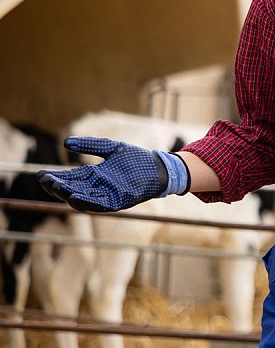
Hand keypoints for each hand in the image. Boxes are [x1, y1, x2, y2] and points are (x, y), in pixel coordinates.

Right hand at [37, 137, 189, 212]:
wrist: (162, 169)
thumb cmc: (138, 159)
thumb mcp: (112, 149)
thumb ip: (91, 145)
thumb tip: (66, 142)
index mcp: (94, 176)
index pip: (69, 178)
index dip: (54, 177)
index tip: (40, 174)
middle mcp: (98, 187)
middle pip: (72, 189)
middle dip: (56, 186)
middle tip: (44, 180)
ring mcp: (107, 196)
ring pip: (82, 198)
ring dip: (67, 194)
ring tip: (55, 187)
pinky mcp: (118, 202)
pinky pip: (98, 205)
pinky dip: (85, 202)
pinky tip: (73, 197)